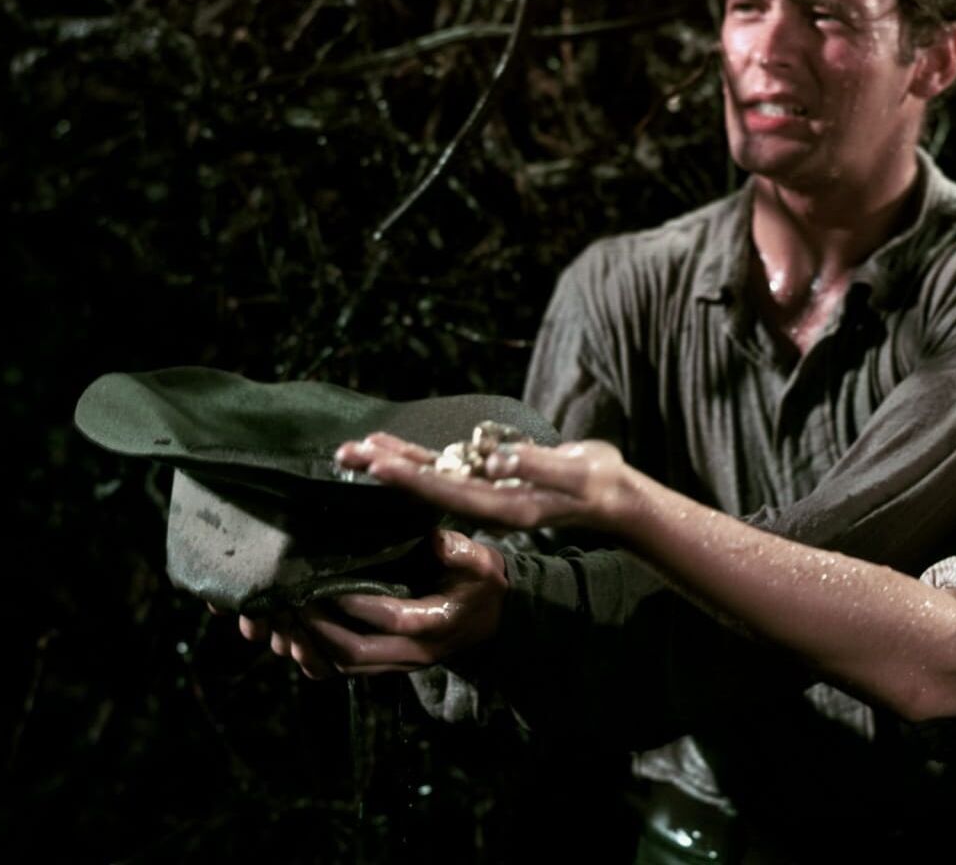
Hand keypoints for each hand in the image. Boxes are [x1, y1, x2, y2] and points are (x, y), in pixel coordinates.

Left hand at [233, 528, 507, 677]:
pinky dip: (313, 657)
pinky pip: (340, 672)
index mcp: (433, 624)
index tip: (321, 583)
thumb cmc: (479, 586)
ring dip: (307, 646)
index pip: (387, 617)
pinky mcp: (383, 668)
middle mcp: (412, 654)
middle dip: (315, 629)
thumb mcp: (481, 563)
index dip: (351, 603)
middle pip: (354, 652)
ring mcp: (395, 665)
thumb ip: (461, 552)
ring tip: (282, 619)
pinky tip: (293, 636)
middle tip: (290, 601)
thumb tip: (434, 540)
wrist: (489, 621)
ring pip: (341, 666)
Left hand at [334, 432, 634, 532]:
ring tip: (352, 450)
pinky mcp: (488, 480)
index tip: (378, 465)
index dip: (413, 479)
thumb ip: (537, 465)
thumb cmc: (599, 484)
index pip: (450, 493)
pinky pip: (445, 469)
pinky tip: (388, 447)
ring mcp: (485, 493)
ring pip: (430, 478)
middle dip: (387, 472)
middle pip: (428, 488)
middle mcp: (488, 505)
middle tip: (344, 455)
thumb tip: (496, 460)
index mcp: (507, 508)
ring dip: (392, 464)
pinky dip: (416, 458)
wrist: (611, 497)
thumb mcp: (577, 474)